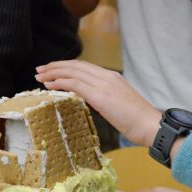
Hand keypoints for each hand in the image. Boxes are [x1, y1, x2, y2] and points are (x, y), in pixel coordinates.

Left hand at [35, 60, 160, 147]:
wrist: (151, 126)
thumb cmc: (138, 121)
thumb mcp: (119, 104)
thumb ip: (104, 99)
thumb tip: (90, 102)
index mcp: (113, 78)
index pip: (85, 66)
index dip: (67, 66)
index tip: (53, 70)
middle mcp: (107, 77)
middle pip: (76, 65)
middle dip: (55, 66)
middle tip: (40, 71)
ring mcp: (104, 85)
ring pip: (72, 72)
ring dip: (53, 73)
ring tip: (40, 77)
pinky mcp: (101, 96)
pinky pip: (75, 84)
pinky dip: (59, 82)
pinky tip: (49, 85)